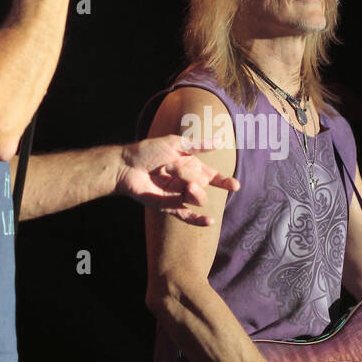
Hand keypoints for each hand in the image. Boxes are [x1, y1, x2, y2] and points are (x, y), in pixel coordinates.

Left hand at [115, 135, 238, 225]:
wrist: (126, 165)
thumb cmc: (148, 151)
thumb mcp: (174, 143)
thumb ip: (198, 145)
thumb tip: (220, 141)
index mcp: (191, 166)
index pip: (212, 176)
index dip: (224, 181)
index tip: (235, 186)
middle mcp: (187, 181)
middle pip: (203, 183)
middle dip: (190, 175)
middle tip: (168, 167)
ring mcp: (178, 195)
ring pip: (198, 198)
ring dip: (194, 191)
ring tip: (185, 185)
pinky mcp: (168, 207)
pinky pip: (186, 216)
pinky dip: (198, 220)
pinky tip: (209, 221)